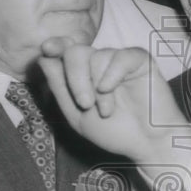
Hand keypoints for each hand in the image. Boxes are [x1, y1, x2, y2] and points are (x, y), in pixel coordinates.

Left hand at [38, 38, 187, 162]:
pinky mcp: (140, 61)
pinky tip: (111, 90)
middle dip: (75, 79)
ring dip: (97, 88)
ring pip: (97, 56)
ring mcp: (120, 61)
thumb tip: (43, 58)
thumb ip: (60, 88)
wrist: (147, 144)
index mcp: (84, 74)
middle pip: (76, 52)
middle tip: (85, 104)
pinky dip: (112, 74)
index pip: (65, 51)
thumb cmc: (115, 131)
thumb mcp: (77, 115)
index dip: (56, 46)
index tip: (47, 49)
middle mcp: (100, 63)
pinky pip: (120, 56)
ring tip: (107, 110)